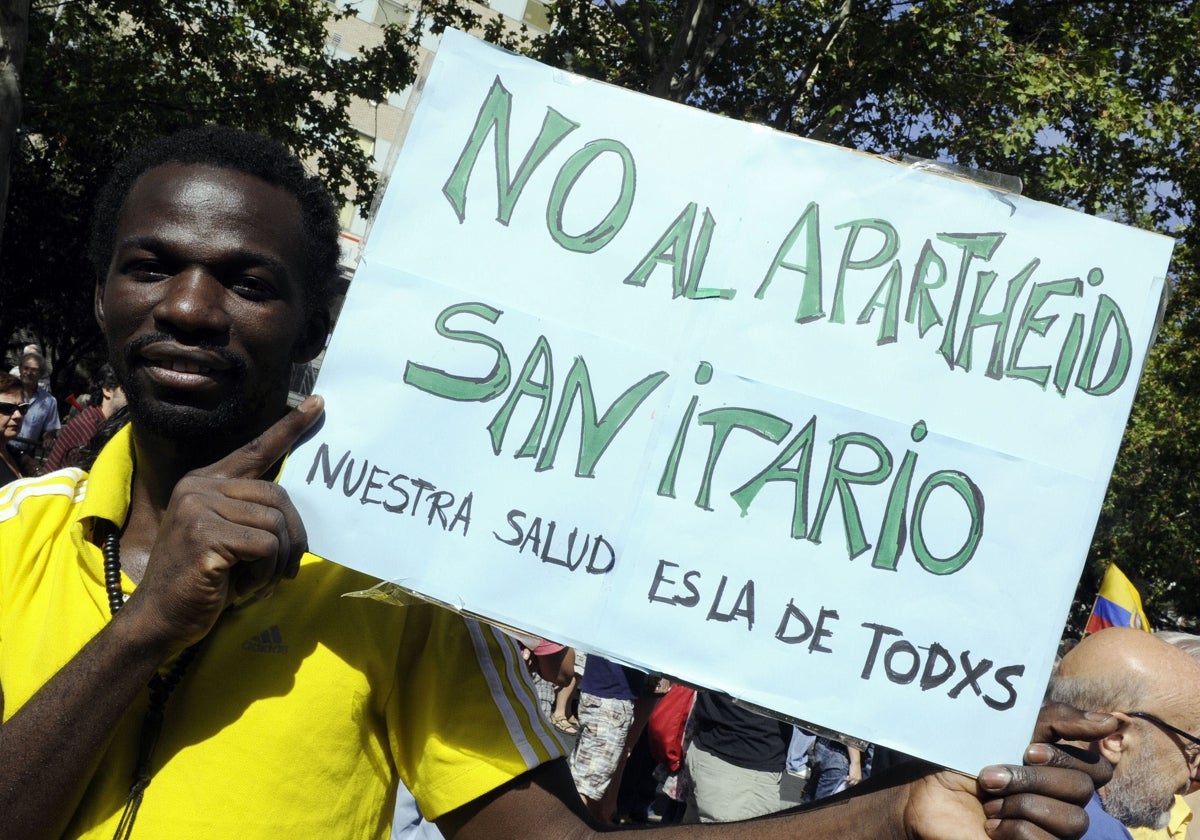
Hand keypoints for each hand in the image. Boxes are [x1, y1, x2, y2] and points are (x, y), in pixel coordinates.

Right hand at [123, 396, 323, 650]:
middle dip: (293, 538)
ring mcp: (199, 509)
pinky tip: (241, 589)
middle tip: (285, 570)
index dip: (289, 428)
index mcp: (205, 482)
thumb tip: (293, 511)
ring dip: (276, 563)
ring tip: (253, 583)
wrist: (160, 620)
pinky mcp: (205, 535)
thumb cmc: (202, 583)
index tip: (318, 404)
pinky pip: (266, 547)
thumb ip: (251, 515)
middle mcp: (199, 487)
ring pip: (276, 524)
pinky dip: (265, 575)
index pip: (255, 449)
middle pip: (279, 496)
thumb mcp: (228, 538)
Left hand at [903, 702, 1114, 839]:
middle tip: (991, 776)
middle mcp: (1063, 802)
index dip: (1068, 755)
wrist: (924, 799)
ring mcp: (1053, 832)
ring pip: (1072, 820)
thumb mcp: (1005, 731)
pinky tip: (992, 827)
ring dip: (1021, 805)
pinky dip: (1015, 830)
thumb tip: (1110, 720)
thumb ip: (1056, 721)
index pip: (1098, 766)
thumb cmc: (960, 763)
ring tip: (989, 804)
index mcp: (1059, 770)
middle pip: (1082, 789)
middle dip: (1031, 779)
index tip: (1029, 749)